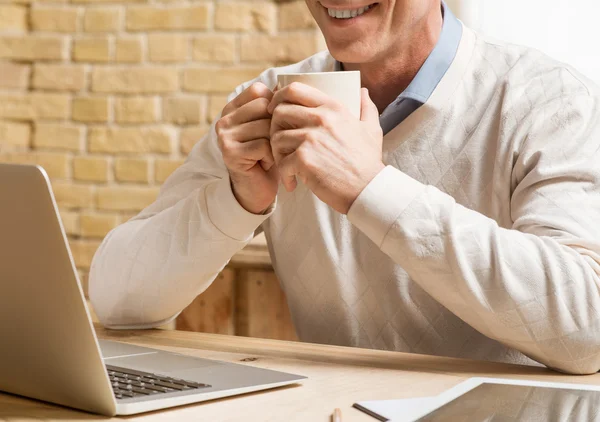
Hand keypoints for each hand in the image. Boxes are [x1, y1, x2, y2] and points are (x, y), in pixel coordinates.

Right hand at [216, 82, 277, 213]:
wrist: (256, 189)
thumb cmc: (267, 156)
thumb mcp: (269, 126)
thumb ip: (272, 106)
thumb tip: (288, 84)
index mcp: (232, 108)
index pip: (259, 91)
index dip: (275, 107)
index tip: (275, 126)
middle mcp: (224, 119)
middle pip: (264, 107)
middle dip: (277, 127)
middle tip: (274, 144)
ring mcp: (224, 136)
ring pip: (266, 126)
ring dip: (275, 143)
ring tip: (270, 155)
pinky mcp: (230, 152)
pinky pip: (264, 145)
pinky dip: (272, 157)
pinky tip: (266, 164)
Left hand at [268, 82, 384, 213]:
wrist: (368, 188)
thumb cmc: (368, 162)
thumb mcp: (372, 129)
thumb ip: (367, 108)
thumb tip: (362, 91)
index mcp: (333, 107)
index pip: (295, 89)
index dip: (278, 97)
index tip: (274, 110)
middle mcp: (320, 119)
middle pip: (279, 112)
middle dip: (273, 127)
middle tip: (280, 144)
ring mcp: (311, 138)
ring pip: (276, 138)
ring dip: (277, 153)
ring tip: (287, 165)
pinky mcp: (303, 159)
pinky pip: (281, 162)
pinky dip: (284, 174)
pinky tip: (293, 182)